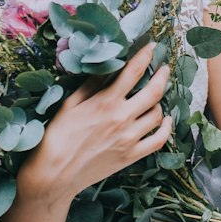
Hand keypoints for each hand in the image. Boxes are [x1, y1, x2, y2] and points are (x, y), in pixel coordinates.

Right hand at [19, 44, 172, 204]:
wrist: (55, 174)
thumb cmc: (58, 136)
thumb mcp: (70, 104)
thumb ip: (91, 84)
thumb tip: (107, 66)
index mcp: (106, 102)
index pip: (133, 71)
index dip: (145, 55)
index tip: (152, 46)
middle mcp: (122, 118)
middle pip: (153, 91)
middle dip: (162, 75)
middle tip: (164, 68)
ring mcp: (129, 138)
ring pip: (157, 114)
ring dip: (160, 101)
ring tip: (156, 95)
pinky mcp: (132, 156)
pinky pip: (158, 140)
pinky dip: (165, 128)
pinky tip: (164, 119)